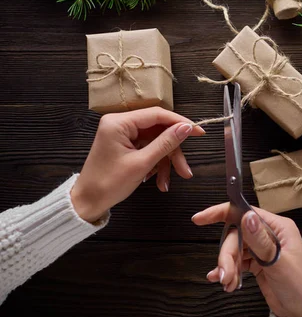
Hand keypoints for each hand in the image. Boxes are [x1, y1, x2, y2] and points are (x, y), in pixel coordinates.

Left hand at [71, 107, 204, 222]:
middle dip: (173, 152)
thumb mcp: (142, 163)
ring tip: (167, 183)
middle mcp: (120, 124)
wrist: (87, 202)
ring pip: (156, 142)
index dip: (180, 123)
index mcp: (119, 122)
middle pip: (159, 130)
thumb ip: (166, 143)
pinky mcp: (125, 145)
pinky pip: (148, 150)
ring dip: (165, 163)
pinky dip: (156, 165)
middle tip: (185, 170)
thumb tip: (186, 128)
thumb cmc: (108, 184)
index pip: (157, 114)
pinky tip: (157, 181)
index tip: (199, 132)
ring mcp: (123, 135)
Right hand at [192, 204, 301, 316]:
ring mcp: (263, 250)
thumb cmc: (300, 287)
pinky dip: (230, 271)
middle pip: (236, 236)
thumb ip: (261, 241)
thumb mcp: (279, 263)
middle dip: (227, 255)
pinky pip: (237, 262)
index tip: (200, 219)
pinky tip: (225, 282)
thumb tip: (246, 216)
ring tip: (227, 283)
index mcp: (279, 228)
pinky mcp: (258, 264)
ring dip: (227, 266)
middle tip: (224, 275)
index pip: (246, 212)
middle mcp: (270, 235)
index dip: (221, 213)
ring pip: (235, 250)